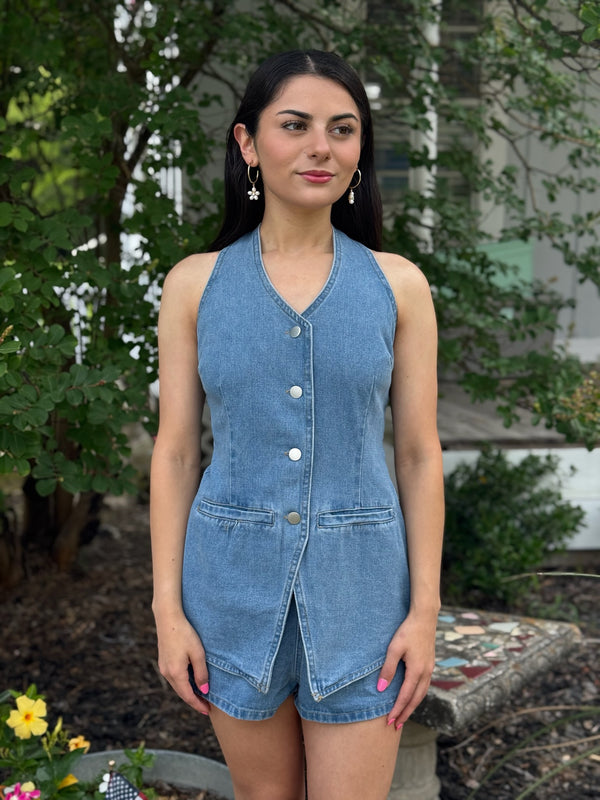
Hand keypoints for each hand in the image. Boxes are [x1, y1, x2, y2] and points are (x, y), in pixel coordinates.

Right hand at [155, 609, 210, 715]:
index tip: (207, 711)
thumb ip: (201, 673)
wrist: (168, 618)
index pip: (188, 696)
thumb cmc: (185, 634)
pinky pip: (174, 677)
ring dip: (188, 692)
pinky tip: (190, 681)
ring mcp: (163, 667)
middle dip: (193, 701)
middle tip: (206, 707)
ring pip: (177, 685)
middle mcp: (167, 673)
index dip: (198, 705)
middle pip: (181, 693)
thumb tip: (204, 690)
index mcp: (176, 673)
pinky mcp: (163, 661)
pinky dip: (183, 683)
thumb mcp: (198, 653)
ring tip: (200, 696)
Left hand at [377, 610, 437, 729]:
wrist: (424, 618)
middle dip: (405, 713)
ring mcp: (430, 669)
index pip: (405, 696)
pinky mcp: (430, 664)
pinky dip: (418, 696)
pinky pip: (425, 686)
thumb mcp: (394, 649)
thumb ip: (388, 669)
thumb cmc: (407, 631)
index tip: (390, 721)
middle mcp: (426, 673)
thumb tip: (380, 689)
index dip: (397, 710)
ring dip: (412, 706)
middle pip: (415, 699)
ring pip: (422, 694)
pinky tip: (412, 697)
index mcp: (417, 671)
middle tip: (396, 726)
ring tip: (404, 716)